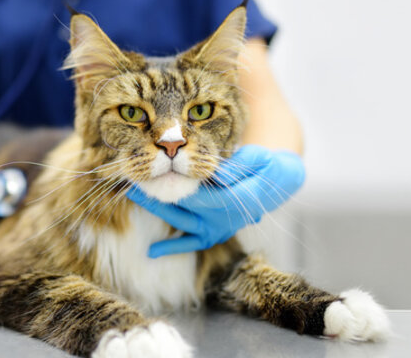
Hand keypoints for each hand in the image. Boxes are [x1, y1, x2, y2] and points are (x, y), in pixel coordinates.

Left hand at [127, 145, 305, 257]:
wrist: (276, 185)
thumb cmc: (265, 166)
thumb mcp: (259, 158)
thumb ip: (239, 166)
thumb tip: (217, 174)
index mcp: (237, 200)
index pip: (201, 195)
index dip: (176, 185)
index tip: (154, 173)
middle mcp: (226, 219)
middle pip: (186, 207)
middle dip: (157, 195)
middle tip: (133, 183)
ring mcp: (220, 229)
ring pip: (183, 222)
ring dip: (158, 210)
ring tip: (134, 196)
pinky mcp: (215, 234)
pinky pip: (191, 243)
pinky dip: (172, 248)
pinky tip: (151, 252)